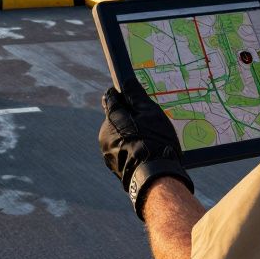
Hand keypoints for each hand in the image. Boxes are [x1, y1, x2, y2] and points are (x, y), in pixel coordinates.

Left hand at [99, 83, 193, 218]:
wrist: (155, 177)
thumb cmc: (154, 140)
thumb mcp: (150, 112)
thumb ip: (135, 95)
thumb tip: (126, 80)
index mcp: (112, 117)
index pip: (111, 97)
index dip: (123, 94)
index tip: (136, 98)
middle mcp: (104, 133)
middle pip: (116, 117)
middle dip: (130, 116)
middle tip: (149, 121)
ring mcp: (107, 151)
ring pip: (119, 134)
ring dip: (131, 133)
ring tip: (151, 140)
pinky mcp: (113, 166)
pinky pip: (121, 149)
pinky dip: (131, 147)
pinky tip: (146, 152)